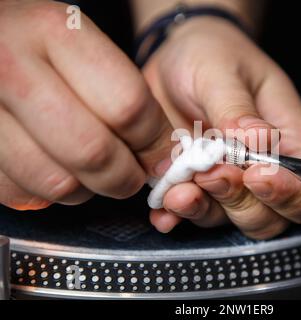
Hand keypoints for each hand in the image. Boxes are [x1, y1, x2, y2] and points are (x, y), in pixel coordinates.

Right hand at [0, 1, 170, 209]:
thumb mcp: (83, 46)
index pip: (127, 106)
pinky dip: (49, 193)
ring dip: (87, 188)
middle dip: (126, 177)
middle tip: (133, 176)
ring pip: (58, 182)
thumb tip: (163, 157)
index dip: (154, 143)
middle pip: (92, 151)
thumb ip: (125, 94)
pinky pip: (22, 194)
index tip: (161, 157)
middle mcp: (12, 67)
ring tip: (90, 169)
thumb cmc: (41, 48)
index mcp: (56, 32)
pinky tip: (54, 168)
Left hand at [143, 17, 300, 238]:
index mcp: (289, 142)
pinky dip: (175, 215)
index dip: (288, 195)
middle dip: (240, 204)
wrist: (176, 58)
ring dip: (203, 210)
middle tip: (211, 173)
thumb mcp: (223, 73)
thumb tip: (257, 142)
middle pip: (268, 216)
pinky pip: (190, 211)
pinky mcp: (195, 184)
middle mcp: (262, 170)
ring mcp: (227, 181)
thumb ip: (237, 109)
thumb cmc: (213, 55)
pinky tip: (161, 212)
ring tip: (177, 192)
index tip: (255, 175)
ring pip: (226, 219)